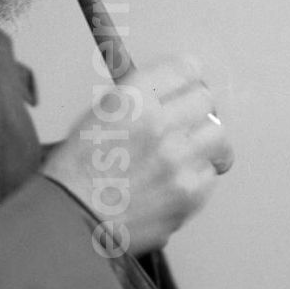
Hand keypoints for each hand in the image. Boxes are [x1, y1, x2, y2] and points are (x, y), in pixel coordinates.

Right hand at [41, 58, 233, 256]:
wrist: (72, 220)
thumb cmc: (78, 170)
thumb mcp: (99, 114)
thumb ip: (139, 97)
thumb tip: (170, 89)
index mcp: (134, 97)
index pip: (186, 68)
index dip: (188, 77)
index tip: (188, 86)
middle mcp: (159, 122)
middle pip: (205, 99)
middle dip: (196, 109)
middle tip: (186, 122)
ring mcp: (177, 159)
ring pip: (217, 135)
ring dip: (205, 143)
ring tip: (186, 154)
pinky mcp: (189, 192)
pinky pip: (210, 175)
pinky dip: (198, 178)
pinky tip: (174, 183)